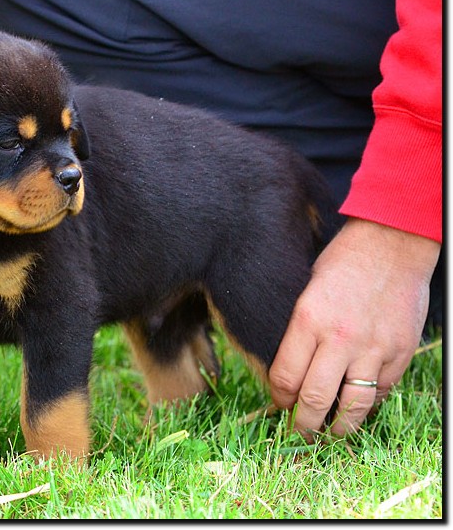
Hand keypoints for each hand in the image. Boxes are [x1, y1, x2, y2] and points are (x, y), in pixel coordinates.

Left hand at [269, 217, 439, 437]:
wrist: (392, 244)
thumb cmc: (342, 263)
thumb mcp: (305, 291)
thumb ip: (298, 332)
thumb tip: (288, 371)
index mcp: (308, 320)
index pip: (285, 378)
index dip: (279, 399)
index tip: (279, 404)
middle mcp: (339, 339)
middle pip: (314, 399)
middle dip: (302, 424)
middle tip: (298, 432)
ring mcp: (373, 348)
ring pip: (351, 406)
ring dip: (337, 427)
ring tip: (329, 433)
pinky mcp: (399, 353)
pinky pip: (381, 392)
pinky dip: (368, 404)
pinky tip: (356, 407)